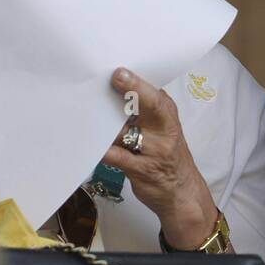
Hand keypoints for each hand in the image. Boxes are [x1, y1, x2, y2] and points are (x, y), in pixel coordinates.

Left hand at [101, 67, 218, 247]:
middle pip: (148, 106)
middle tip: (106, 82)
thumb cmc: (166, 155)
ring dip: (103, 124)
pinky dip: (102, 150)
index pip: (154, 94)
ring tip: (83, 112)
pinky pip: (117, 156)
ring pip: (125, 132)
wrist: (181, 193)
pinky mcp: (142, 170)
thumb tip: (112, 87)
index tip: (117, 72)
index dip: (136, 82)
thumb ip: (143, 109)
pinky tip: (89, 144)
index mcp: (168, 114)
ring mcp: (155, 151)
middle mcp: (164, 130)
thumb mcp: (163, 127)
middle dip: (128, 93)